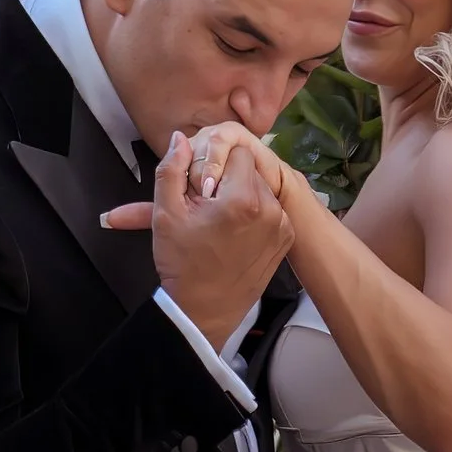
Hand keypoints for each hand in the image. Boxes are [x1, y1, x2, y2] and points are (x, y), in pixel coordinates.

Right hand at [99, 131, 296, 347]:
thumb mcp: (165, 214)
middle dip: (229, 180)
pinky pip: (272, 210)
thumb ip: (171, 169)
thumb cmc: (182, 263)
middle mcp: (270, 208)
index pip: (238, 151)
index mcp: (243, 198)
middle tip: (208, 206)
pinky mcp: (286, 241)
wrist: (201, 314)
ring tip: (221, 222)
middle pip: (251, 169)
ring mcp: (282, 226)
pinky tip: (236, 233)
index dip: (216, 165)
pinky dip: (256, 215)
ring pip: (262, 188)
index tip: (203, 190)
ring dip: (243, 196)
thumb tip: (181, 137)